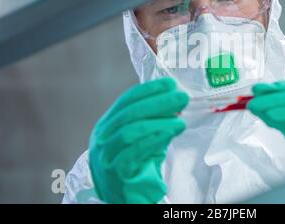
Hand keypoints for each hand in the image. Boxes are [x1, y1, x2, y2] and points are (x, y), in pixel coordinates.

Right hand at [89, 77, 188, 202]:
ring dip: (159, 122)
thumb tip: (175, 101)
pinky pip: (134, 152)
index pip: (127, 100)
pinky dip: (154, 139)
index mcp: (107, 125)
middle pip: (130, 113)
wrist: (126, 200)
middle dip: (158, 102)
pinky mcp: (116, 173)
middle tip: (181, 97)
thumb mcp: (142, 139)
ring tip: (181, 120)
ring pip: (131, 131)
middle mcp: (102, 138)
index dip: (149, 89)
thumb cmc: (135, 169)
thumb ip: (153, 121)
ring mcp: (106, 156)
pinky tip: (170, 133)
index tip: (170, 84)